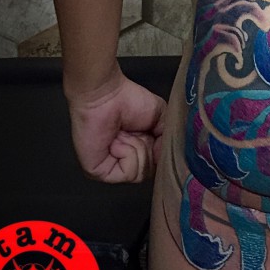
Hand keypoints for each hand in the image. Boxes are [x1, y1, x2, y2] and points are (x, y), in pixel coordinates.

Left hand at [66, 69, 166, 183]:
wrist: (107, 95)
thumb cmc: (129, 100)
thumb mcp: (161, 116)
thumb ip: (169, 139)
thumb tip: (166, 157)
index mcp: (140, 148)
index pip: (157, 165)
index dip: (161, 152)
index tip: (158, 136)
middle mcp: (126, 161)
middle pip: (152, 171)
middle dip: (150, 148)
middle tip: (138, 131)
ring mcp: (113, 168)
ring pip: (142, 173)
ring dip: (138, 148)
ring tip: (125, 133)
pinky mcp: (101, 172)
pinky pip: (128, 173)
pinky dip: (128, 153)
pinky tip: (116, 140)